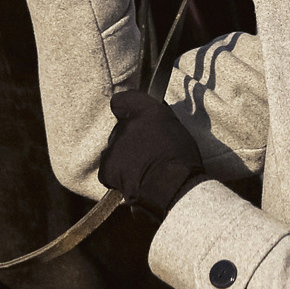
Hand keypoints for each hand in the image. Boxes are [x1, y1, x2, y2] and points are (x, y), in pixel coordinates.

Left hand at [97, 89, 203, 220]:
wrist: (174, 188)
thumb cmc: (182, 162)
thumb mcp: (177, 130)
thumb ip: (157, 121)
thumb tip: (149, 121)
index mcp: (149, 111)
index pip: (122, 100)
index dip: (124, 109)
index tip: (130, 117)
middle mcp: (129, 124)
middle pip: (120, 129)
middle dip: (129, 140)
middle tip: (145, 154)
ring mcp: (116, 145)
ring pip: (114, 149)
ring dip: (124, 158)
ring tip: (142, 170)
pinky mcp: (107, 165)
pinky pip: (108, 168)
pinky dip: (116, 176)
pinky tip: (132, 180)